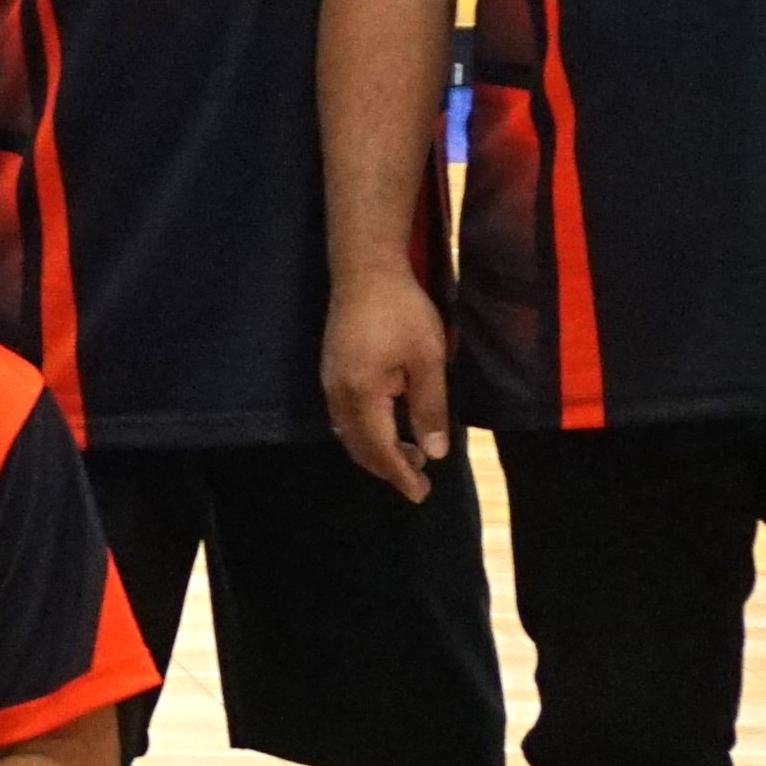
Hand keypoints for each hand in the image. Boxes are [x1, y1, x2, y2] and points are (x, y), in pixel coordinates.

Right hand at [320, 271, 456, 499]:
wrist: (365, 271)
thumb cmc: (403, 312)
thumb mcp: (428, 360)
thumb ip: (430, 408)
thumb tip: (435, 453)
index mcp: (362, 395)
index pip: (380, 449)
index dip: (401, 474)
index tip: (422, 494)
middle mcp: (337, 395)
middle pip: (359, 447)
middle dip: (388, 468)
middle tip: (419, 480)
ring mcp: (330, 383)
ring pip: (350, 433)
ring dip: (377, 450)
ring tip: (411, 455)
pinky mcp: (332, 371)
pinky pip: (345, 417)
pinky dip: (366, 433)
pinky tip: (387, 427)